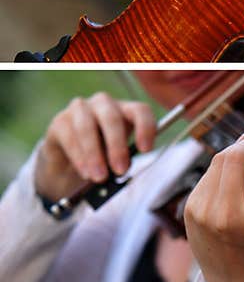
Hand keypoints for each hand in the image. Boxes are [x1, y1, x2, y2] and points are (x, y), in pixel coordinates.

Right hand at [34, 94, 156, 203]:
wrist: (68, 164)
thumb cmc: (101, 157)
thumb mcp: (117, 157)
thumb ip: (123, 159)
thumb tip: (123, 170)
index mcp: (125, 109)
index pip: (140, 111)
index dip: (145, 128)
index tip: (146, 149)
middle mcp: (104, 104)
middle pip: (113, 118)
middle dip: (117, 146)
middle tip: (120, 170)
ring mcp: (80, 109)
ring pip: (88, 126)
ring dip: (94, 154)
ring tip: (99, 177)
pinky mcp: (60, 121)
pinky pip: (69, 136)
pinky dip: (79, 157)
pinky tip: (85, 172)